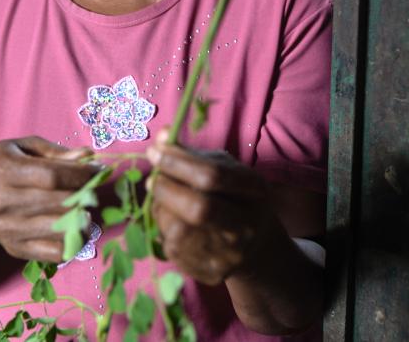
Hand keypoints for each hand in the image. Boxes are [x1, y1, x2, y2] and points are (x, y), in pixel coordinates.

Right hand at [0, 136, 98, 262]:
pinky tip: (76, 227)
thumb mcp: (22, 147)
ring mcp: (8, 229)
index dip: (82, 174)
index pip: (53, 177)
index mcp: (5, 171)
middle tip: (93, 187)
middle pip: (60, 202)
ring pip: (61, 229)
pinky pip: (55, 253)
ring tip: (85, 207)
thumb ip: (55, 152)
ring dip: (83, 217)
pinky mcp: (14, 248)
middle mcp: (3, 203)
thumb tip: (88, 156)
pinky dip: (74, 241)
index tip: (99, 170)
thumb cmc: (0, 165)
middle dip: (86, 194)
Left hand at [146, 134, 284, 284]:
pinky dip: (165, 229)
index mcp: (254, 192)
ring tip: (166, 201)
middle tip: (152, 178)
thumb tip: (161, 135)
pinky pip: (172, 248)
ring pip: (178, 230)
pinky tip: (174, 221)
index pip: (213, 176)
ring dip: (162, 210)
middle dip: (166, 189)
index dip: (179, 162)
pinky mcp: (210, 273)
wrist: (256, 248)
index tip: (155, 150)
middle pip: (198, 209)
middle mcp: (245, 226)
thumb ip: (194, 155)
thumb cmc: (235, 198)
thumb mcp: (227, 171)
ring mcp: (229, 254)